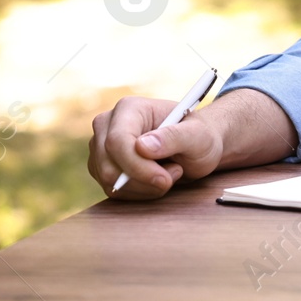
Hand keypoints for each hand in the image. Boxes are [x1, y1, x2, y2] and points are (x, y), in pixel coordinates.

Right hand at [88, 96, 223, 199]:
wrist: (197, 147)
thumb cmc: (199, 136)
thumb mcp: (198, 134)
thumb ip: (173, 137)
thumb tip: (142, 146)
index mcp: (129, 108)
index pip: (117, 142)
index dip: (137, 165)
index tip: (164, 179)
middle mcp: (108, 126)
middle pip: (109, 166)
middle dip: (144, 179)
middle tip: (176, 172)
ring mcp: (101, 148)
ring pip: (111, 182)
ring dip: (145, 186)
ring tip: (171, 170)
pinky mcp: (103, 168)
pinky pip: (115, 192)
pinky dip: (140, 192)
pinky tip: (158, 178)